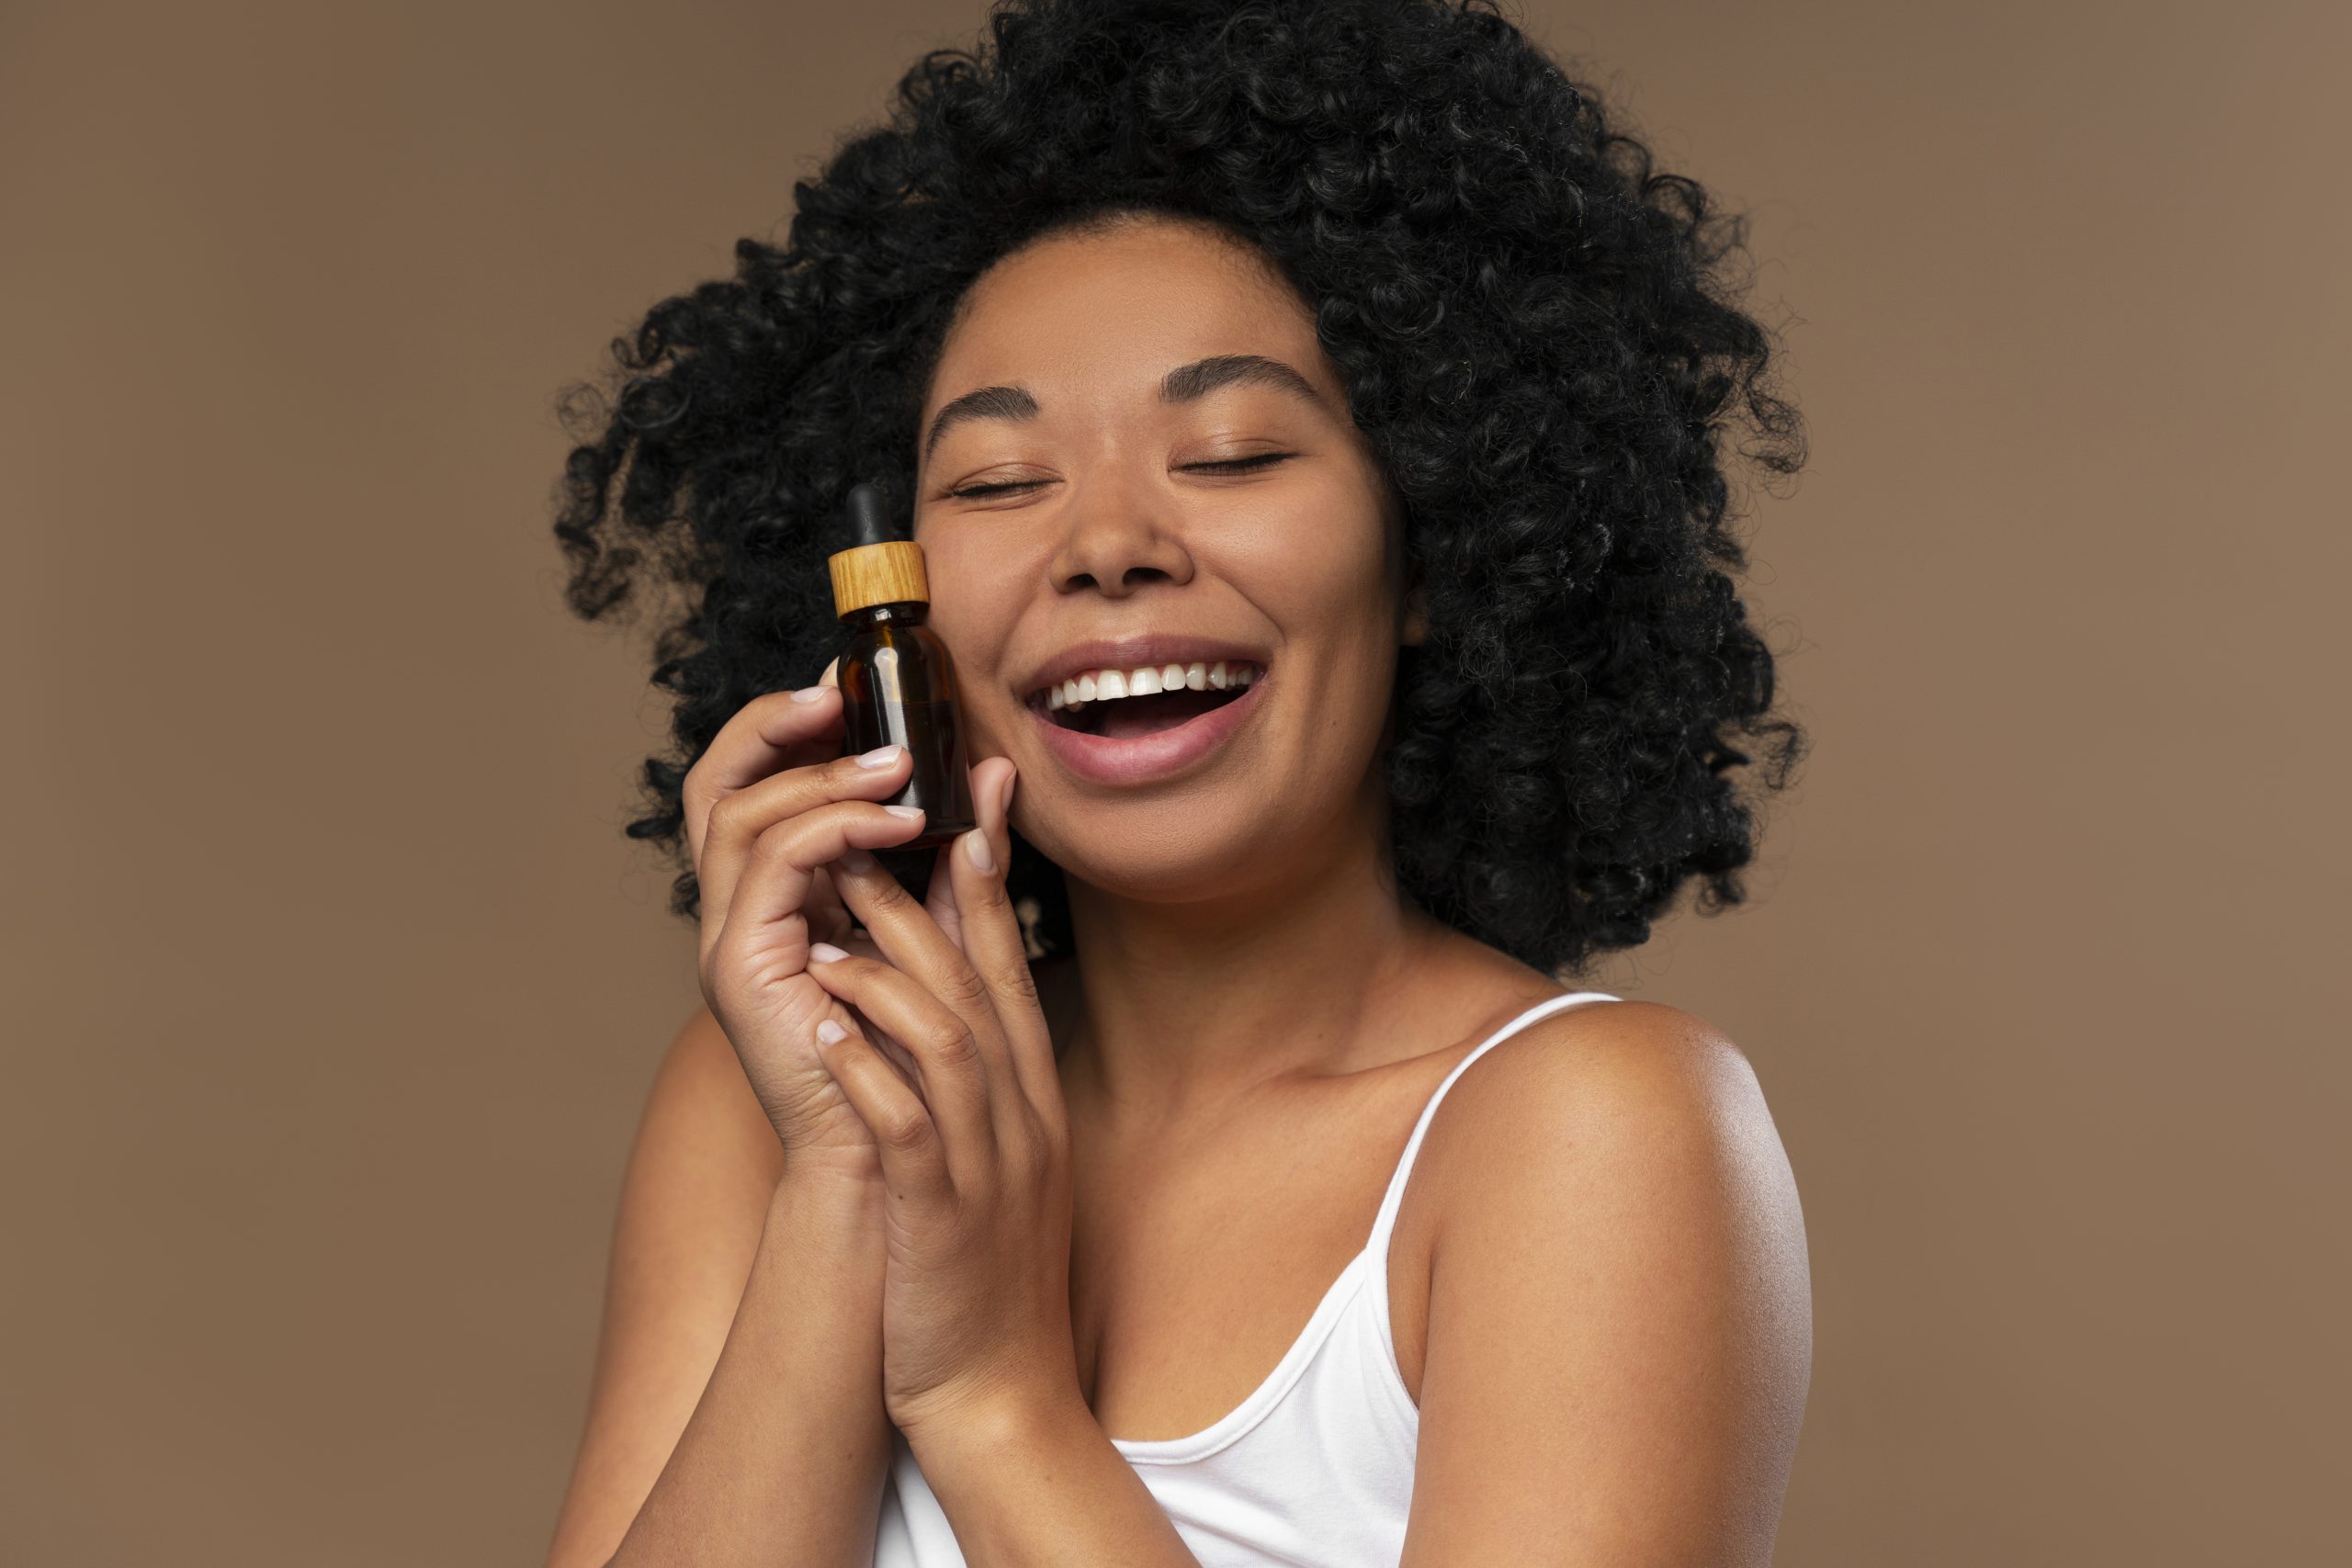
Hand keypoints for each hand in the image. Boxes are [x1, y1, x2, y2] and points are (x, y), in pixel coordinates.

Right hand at [682, 657, 938, 1173]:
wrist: (898, 1155)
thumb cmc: (921, 1054)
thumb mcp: (947, 926)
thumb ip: (962, 852)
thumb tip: (997, 768)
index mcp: (778, 897)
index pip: (752, 785)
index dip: (784, 728)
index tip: (849, 689)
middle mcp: (739, 912)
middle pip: (714, 784)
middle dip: (772, 726)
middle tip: (841, 696)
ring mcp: (729, 939)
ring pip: (738, 814)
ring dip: (821, 777)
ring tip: (899, 771)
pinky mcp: (739, 966)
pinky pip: (770, 864)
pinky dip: (833, 828)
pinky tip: (898, 827)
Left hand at [800, 760, 1082, 1439]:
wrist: (1001, 1396)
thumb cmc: (982, 1275)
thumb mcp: (1000, 1165)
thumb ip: (981, 1085)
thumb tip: (941, 1012)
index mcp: (1034, 1101)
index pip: (1010, 973)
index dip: (986, 889)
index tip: (958, 815)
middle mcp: (1021, 1118)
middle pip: (980, 984)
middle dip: (926, 904)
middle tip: (867, 839)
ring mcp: (988, 1164)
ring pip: (947, 1037)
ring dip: (888, 975)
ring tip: (828, 929)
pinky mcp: (943, 1215)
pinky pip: (906, 1123)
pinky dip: (865, 1067)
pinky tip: (821, 1028)